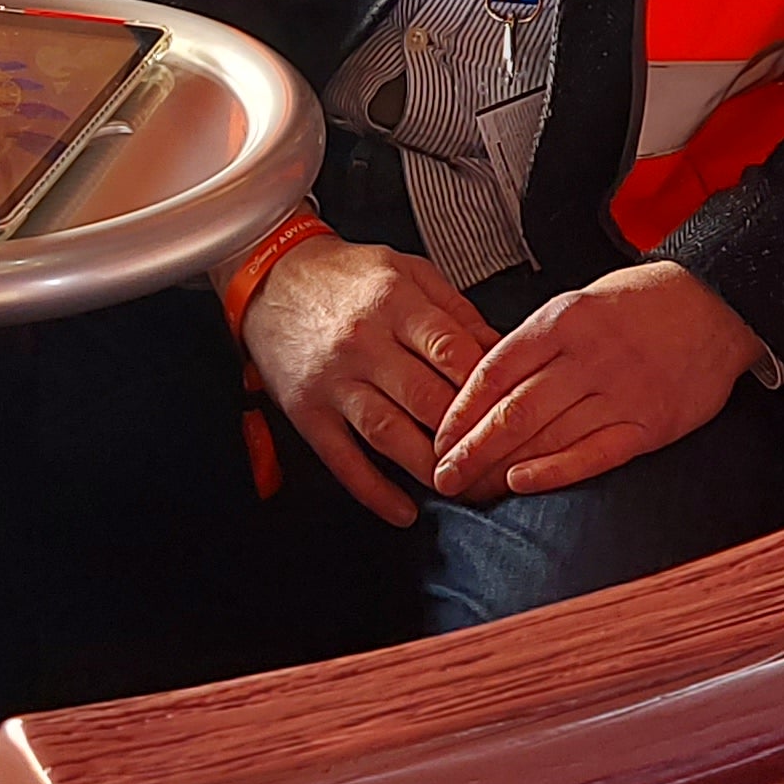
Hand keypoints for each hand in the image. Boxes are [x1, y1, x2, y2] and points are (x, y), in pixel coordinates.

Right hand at [238, 235, 499, 525]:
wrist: (271, 276)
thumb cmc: (349, 277)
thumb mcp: (408, 272)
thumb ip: (456, 312)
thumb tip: (502, 354)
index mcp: (396, 302)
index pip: (453, 352)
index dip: (488, 389)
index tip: (512, 413)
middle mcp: (364, 342)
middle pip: (427, 399)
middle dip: (466, 437)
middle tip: (498, 463)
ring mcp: (333, 380)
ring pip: (389, 433)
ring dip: (428, 467)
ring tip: (461, 488)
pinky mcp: (305, 411)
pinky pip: (342, 459)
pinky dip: (374, 491)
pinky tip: (405, 512)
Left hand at [427, 261, 767, 503]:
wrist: (718, 303)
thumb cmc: (641, 303)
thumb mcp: (581, 303)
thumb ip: (537, 342)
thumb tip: (484, 387)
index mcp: (562, 320)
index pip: (494, 371)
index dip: (459, 410)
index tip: (437, 438)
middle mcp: (587, 356)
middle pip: (513, 410)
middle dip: (469, 449)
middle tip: (440, 478)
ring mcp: (620, 391)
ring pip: (547, 435)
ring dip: (501, 467)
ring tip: (470, 490)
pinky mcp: (650, 423)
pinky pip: (593, 452)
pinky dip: (554, 471)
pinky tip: (520, 484)